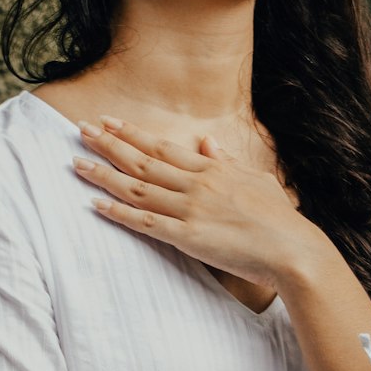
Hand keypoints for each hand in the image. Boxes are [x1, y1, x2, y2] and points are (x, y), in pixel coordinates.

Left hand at [71, 113, 315, 291]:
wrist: (293, 250)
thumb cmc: (279, 218)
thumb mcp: (254, 179)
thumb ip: (226, 161)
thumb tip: (206, 142)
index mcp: (212, 169)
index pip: (163, 147)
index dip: (132, 133)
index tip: (108, 121)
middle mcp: (197, 184)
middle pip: (143, 161)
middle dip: (109, 143)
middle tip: (80, 129)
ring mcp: (191, 210)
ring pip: (137, 188)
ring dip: (104, 174)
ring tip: (76, 162)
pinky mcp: (188, 238)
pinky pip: (145, 223)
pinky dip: (118, 214)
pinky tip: (96, 205)